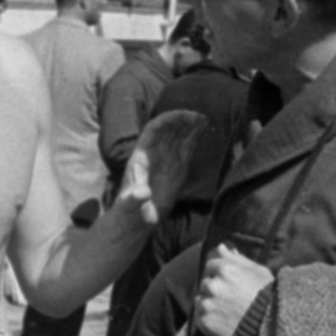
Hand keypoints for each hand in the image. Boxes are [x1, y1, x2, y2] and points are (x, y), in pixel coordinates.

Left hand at [116, 110, 205, 227]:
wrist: (137, 220)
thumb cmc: (130, 211)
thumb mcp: (130, 205)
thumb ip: (135, 198)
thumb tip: (142, 194)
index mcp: (142, 154)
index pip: (154, 129)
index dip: (168, 119)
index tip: (184, 116)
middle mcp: (154, 153)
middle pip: (168, 129)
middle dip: (182, 120)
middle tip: (199, 117)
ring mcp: (166, 160)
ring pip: (178, 137)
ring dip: (189, 126)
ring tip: (204, 119)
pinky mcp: (176, 169)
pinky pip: (185, 149)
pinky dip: (193, 138)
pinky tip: (202, 131)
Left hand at [195, 244, 273, 335]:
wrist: (271, 327)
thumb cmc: (268, 296)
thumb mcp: (258, 271)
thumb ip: (236, 259)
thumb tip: (220, 247)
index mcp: (224, 269)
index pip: (211, 265)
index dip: (220, 273)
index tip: (229, 283)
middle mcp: (212, 285)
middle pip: (205, 283)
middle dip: (215, 289)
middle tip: (231, 299)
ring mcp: (207, 304)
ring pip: (201, 300)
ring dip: (211, 303)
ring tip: (229, 311)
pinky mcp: (205, 321)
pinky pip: (200, 318)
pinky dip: (209, 319)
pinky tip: (225, 321)